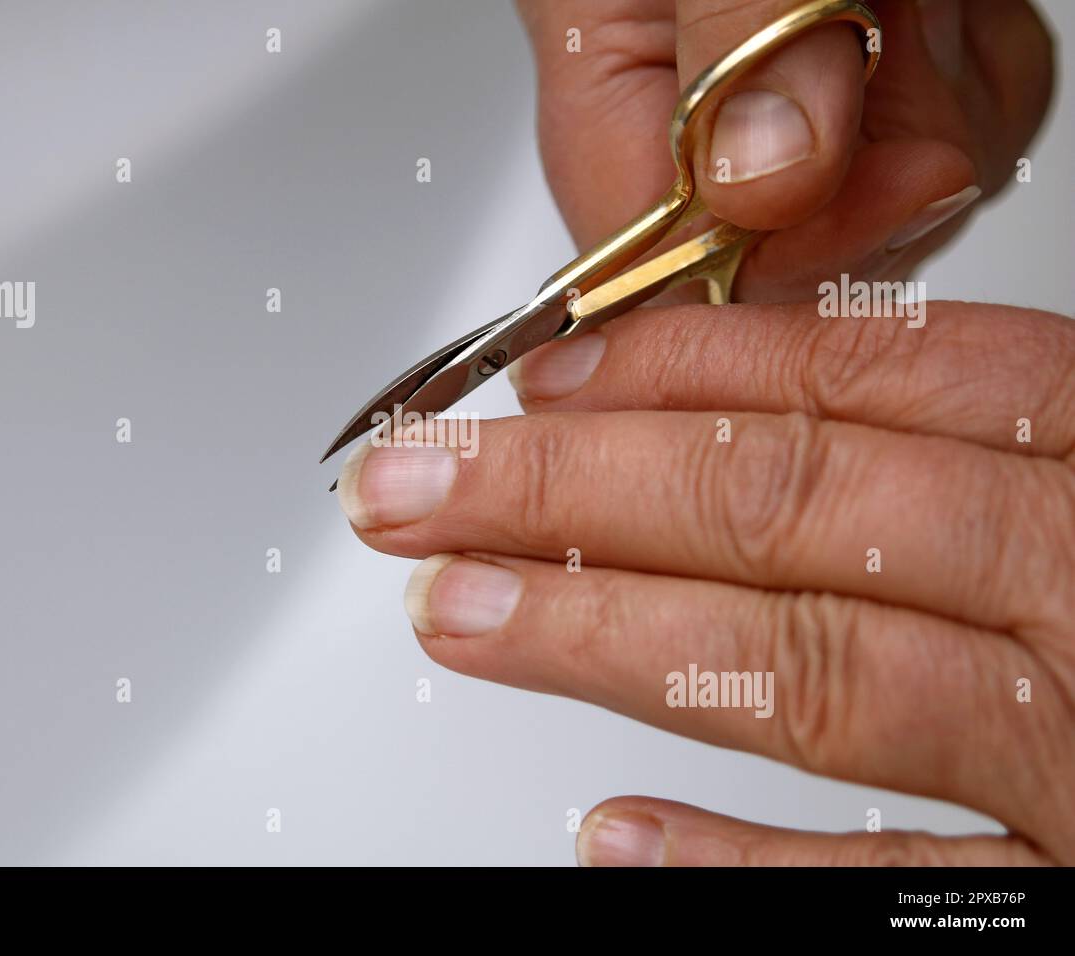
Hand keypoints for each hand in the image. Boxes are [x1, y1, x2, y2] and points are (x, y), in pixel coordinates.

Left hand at [336, 299, 1074, 864]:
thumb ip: (988, 452)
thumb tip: (765, 412)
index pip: (885, 379)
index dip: (690, 366)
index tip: (545, 370)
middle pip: (805, 506)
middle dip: (580, 483)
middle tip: (421, 485)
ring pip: (821, 670)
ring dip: (608, 637)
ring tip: (458, 614)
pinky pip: (901, 900)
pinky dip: (748, 867)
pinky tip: (611, 837)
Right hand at [514, 0, 1052, 298]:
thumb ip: (740, 32)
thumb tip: (767, 186)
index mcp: (608, 110)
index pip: (663, 280)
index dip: (772, 260)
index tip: (853, 170)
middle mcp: (694, 134)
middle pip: (799, 256)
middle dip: (875, 154)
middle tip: (874, 25)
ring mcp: (789, 124)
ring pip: (897, 205)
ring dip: (936, 97)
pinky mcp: (870, 102)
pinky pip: (962, 143)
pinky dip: (979, 74)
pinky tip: (933, 11)